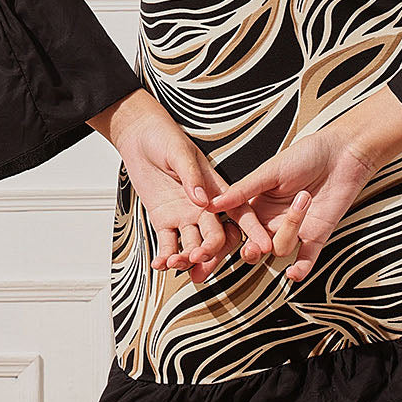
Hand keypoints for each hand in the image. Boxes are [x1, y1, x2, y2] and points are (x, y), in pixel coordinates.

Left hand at [88, 89, 272, 282]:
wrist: (139, 137)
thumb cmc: (164, 137)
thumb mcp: (179, 152)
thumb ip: (191, 176)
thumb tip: (201, 200)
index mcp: (216, 189)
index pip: (240, 212)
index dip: (252, 230)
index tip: (263, 247)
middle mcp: (204, 207)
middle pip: (218, 237)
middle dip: (213, 252)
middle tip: (202, 259)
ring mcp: (184, 216)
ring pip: (193, 245)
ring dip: (188, 258)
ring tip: (176, 263)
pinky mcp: (164, 220)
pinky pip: (168, 243)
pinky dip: (166, 256)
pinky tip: (160, 264)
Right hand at [199, 126, 377, 282]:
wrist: (343, 153)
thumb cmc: (307, 154)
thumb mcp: (270, 170)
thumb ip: (244, 190)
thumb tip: (211, 203)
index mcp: (258, 203)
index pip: (239, 226)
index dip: (233, 235)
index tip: (225, 242)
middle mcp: (273, 219)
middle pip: (256, 246)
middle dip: (252, 250)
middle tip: (254, 248)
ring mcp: (296, 230)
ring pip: (281, 248)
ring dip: (291, 228)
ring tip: (304, 198)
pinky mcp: (317, 235)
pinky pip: (306, 259)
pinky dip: (300, 269)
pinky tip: (293, 274)